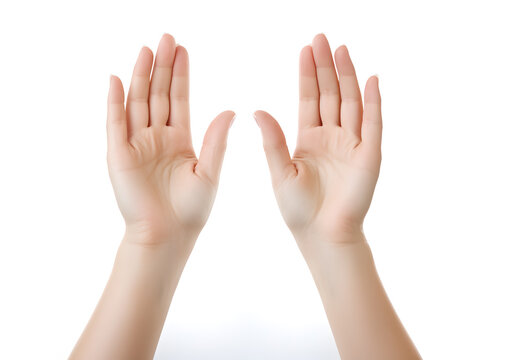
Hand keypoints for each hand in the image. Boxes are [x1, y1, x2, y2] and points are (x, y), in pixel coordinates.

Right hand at [106, 34, 234, 247]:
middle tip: (166, 38)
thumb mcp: (210, 170)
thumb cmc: (191, 209)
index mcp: (179, 140)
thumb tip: (231, 111)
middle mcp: (156, 138)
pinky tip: (117, 80)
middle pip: (158, 94)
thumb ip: (216, 140)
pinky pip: (115, 123)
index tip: (182, 50)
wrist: (168, 235)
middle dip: (162, 67)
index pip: (179, 99)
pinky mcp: (118, 155)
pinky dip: (115, 102)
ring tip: (146, 50)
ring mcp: (136, 144)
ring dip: (141, 76)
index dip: (180, 75)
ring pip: (138, 102)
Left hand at [255, 34, 381, 243]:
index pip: (309, 98)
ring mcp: (352, 144)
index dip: (307, 74)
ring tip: (341, 50)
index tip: (305, 49)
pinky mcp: (369, 155)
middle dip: (326, 67)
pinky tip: (371, 80)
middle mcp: (332, 137)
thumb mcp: (280, 171)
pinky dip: (374, 102)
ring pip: (350, 102)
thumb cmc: (298, 209)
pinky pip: (373, 124)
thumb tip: (256, 110)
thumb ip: (272, 140)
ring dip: (348, 76)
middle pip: (330, 94)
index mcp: (309, 139)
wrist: (321, 235)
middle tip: (322, 38)